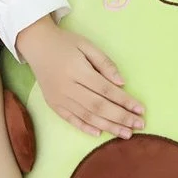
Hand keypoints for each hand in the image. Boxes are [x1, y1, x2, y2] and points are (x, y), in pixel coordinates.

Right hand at [17, 16, 144, 138]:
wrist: (36, 45)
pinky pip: (70, 119)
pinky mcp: (53, 104)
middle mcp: (67, 87)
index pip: (106, 90)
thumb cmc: (65, 43)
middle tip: (139, 125)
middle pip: (98, 106)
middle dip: (121, 118)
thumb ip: (105, 63)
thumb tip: (122, 83)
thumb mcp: (87, 45)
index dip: (125, 101)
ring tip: (126, 134)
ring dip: (108, 127)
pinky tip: (99, 134)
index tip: (141, 109)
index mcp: (77, 70)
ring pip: (87, 116)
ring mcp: (58, 98)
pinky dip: (85, 128)